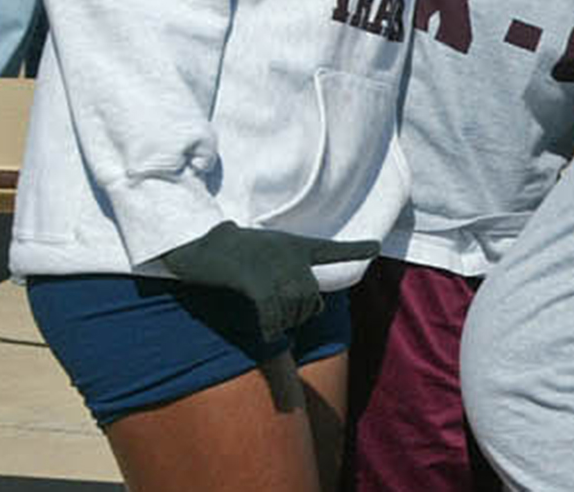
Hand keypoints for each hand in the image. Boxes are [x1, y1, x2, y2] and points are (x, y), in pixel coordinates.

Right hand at [160, 221, 379, 341]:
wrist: (199, 244)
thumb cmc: (227, 250)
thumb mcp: (261, 253)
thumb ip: (281, 270)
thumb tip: (290, 293)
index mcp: (295, 247)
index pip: (331, 250)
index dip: (356, 248)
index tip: (375, 246)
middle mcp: (291, 257)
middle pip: (311, 304)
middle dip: (296, 318)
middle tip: (272, 314)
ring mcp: (275, 269)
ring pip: (293, 313)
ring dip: (279, 325)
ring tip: (261, 317)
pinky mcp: (256, 282)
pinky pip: (273, 316)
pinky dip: (268, 328)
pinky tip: (260, 329)